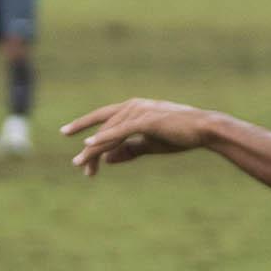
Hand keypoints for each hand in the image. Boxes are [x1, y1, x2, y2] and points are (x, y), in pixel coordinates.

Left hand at [63, 98, 208, 175]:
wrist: (203, 129)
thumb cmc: (179, 135)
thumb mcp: (149, 145)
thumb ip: (128, 150)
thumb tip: (107, 159)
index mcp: (133, 109)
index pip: (104, 117)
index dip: (84, 126)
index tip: (67, 133)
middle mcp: (133, 106)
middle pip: (102, 125)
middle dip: (89, 147)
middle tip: (77, 164)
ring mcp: (139, 112)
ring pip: (109, 131)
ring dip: (94, 150)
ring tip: (81, 164)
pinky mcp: (146, 121)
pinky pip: (120, 131)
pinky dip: (104, 138)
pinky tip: (90, 145)